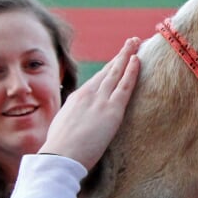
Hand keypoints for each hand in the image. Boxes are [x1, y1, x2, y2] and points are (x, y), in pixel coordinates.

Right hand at [41, 38, 140, 169]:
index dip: (110, 67)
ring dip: (128, 55)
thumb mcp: (64, 126)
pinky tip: (138, 59)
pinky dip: (132, 71)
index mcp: (77, 98)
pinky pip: (125, 86)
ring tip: (137, 42)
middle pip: (108, 70)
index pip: (98, 79)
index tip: (118, 58)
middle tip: (132, 41)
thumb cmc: (60, 149)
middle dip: (121, 54)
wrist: (59, 156)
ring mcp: (100, 100)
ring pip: (117, 72)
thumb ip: (74, 119)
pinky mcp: (111, 110)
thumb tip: (77, 123)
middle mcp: (89, 94)